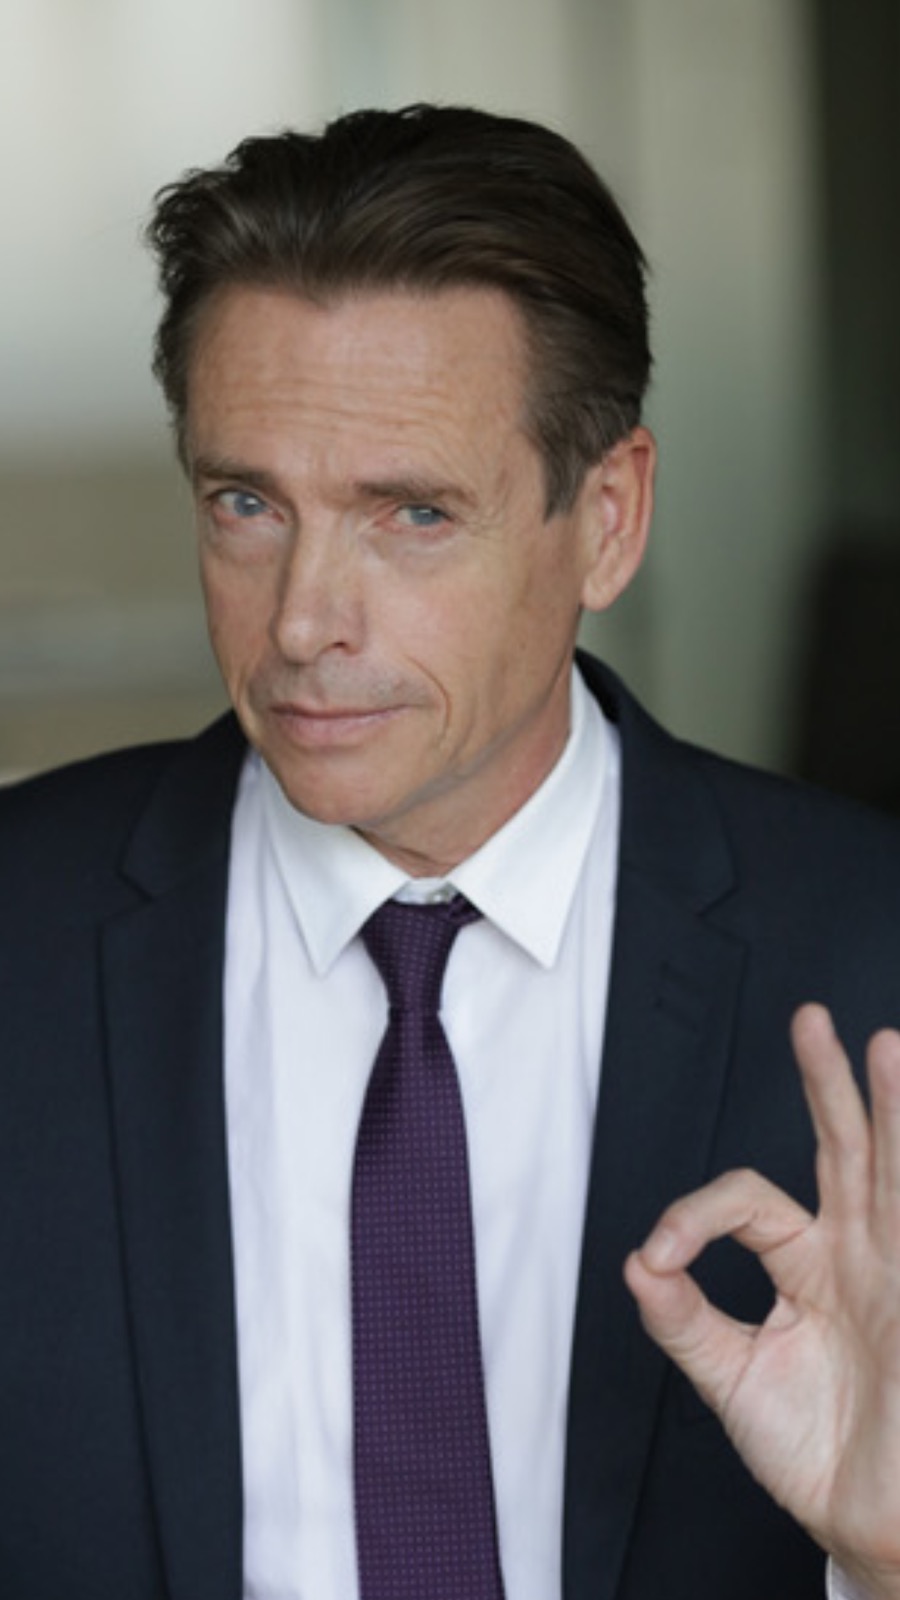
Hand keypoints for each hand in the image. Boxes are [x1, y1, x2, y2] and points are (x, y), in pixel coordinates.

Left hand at [624, 1004, 899, 1599]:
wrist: (871, 1527)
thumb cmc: (813, 1451)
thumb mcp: (729, 1379)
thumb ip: (682, 1320)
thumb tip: (636, 1262)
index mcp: (808, 1263)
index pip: (750, 1201)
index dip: (698, 1214)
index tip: (661, 1254)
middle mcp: (859, 1255)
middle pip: (846, 1151)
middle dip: (829, 1085)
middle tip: (812, 1021)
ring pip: (897, 1177)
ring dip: (895, 1115)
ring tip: (890, 1049)